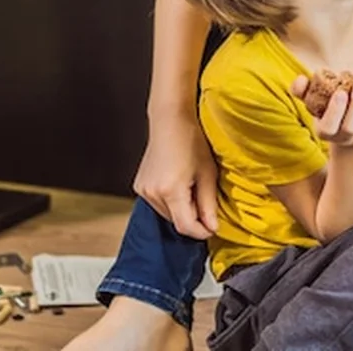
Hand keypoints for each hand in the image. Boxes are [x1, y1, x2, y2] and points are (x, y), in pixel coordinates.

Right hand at [133, 111, 218, 238]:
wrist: (170, 121)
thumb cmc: (192, 141)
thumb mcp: (208, 173)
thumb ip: (209, 204)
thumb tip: (212, 227)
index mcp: (170, 190)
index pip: (185, 226)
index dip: (201, 231)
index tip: (213, 228)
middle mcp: (152, 193)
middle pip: (175, 222)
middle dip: (193, 219)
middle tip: (206, 202)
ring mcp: (143, 190)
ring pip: (167, 214)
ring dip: (182, 210)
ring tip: (193, 188)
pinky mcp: (139, 186)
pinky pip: (158, 204)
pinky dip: (171, 202)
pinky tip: (181, 185)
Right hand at [291, 74, 352, 146]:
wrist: (349, 122)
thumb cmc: (327, 106)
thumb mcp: (313, 100)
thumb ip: (302, 90)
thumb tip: (300, 79)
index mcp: (325, 131)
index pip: (328, 128)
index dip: (335, 112)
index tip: (340, 92)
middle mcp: (344, 137)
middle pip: (350, 126)